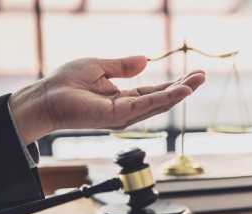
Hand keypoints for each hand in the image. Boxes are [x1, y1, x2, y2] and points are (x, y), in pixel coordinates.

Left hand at [9, 56, 205, 143]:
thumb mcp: (100, 66)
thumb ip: (123, 66)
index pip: (154, 92)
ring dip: (181, 91)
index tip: (191, 75)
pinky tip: (182, 90)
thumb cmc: (66, 83)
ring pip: (160, 103)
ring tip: (199, 79)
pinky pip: (149, 104)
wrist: (47, 97)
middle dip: (184, 88)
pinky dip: (167, 97)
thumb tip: (145, 59)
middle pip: (162, 99)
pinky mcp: (121, 115)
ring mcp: (126, 115)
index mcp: (123, 99)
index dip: (173, 84)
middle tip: (203, 76)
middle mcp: (128, 110)